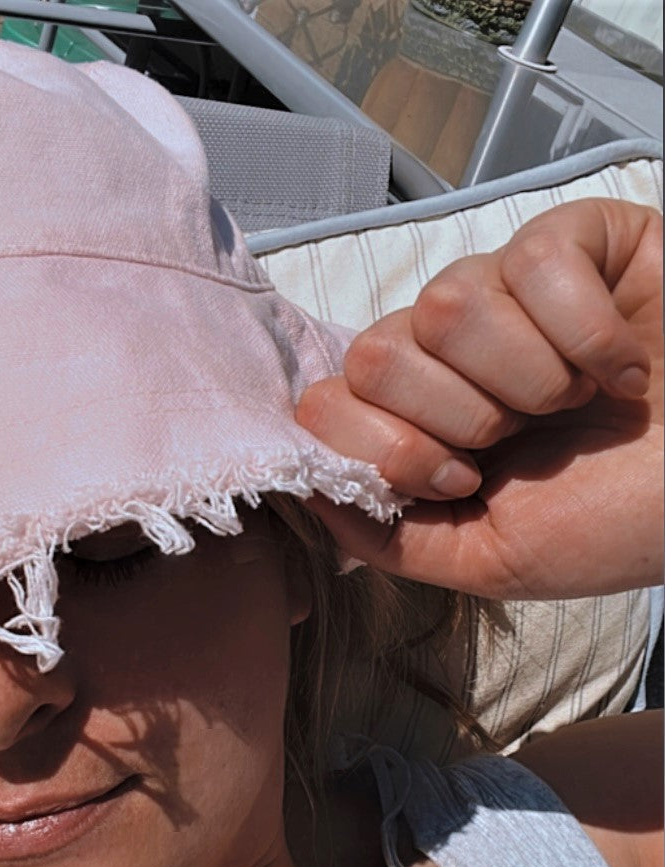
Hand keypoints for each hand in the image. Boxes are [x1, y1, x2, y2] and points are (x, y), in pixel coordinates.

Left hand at [296, 199, 662, 598]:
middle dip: (459, 417)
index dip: (384, 447)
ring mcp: (505, 292)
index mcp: (420, 419)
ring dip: (527, 378)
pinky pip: (535, 260)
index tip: (463, 480)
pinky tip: (626, 366)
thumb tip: (307, 491)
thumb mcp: (490, 558)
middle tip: (525, 439)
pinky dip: (591, 334)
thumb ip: (389, 536)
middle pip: (378, 352)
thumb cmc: (619, 520)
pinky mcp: (573, 243)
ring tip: (580, 401)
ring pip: (447, 303)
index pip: (328, 402)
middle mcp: (448, 351)